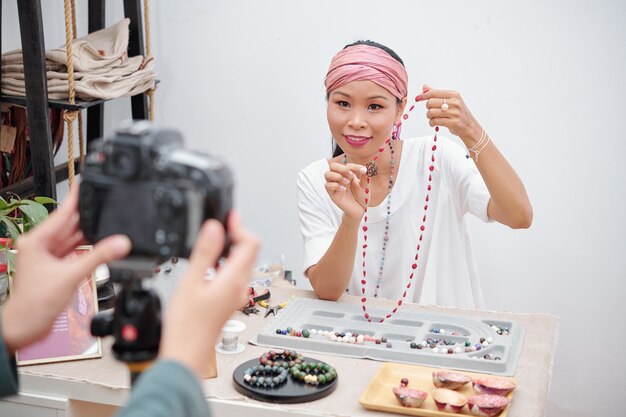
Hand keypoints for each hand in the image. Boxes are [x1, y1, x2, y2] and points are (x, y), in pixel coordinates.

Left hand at [1, 185, 131, 353]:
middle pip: (69, 226)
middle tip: (105, 206)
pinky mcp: (54, 268)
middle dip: (87, 218)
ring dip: (88, 236)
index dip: (75, 199)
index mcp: (37, 241)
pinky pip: (74, 253)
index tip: (85, 185)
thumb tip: (120, 243)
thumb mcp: (71, 275)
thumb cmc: (34, 303)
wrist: (25, 327)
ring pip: (72, 240)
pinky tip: (98, 246)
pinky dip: (86, 250)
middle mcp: (40, 246)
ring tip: (107, 225)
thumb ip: (99, 257)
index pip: (62, 214)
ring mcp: (47, 257)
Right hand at [159, 211, 258, 377]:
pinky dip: (226, 262)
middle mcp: (240, 287)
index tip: (228, 215)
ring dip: (232, 248)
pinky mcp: (229, 301)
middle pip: (250, 251)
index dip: (241, 225)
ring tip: (213, 239)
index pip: (251, 243)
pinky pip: (235, 274)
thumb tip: (215, 228)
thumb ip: (204, 253)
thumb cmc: (186, 326)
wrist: (186, 354)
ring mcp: (236, 295)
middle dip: (237, 234)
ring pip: (243, 263)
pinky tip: (209, 263)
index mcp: (234, 280)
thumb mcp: (190, 282)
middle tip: (220, 224)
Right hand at [324, 162, 367, 220]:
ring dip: (337, 176)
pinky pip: (327, 185)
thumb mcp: (365, 186)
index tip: (363, 171)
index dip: (355, 166)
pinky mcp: (332, 194)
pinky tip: (344, 189)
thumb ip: (365, 177)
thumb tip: (365, 169)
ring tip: (347, 182)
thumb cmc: (361, 197)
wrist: (359, 210)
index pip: (347, 165)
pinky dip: (335, 185)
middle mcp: (339, 178)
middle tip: (351, 175)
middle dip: (342, 168)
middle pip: (333, 166)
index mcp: (347, 174)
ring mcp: (334, 185)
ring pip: (327, 174)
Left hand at [421, 84, 482, 146]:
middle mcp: (455, 102)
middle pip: (431, 102)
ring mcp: (455, 113)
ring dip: (429, 116)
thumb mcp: (450, 100)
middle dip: (428, 108)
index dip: (423, 95)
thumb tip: (424, 86)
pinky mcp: (453, 123)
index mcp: (454, 94)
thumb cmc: (457, 112)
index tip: (417, 98)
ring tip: (432, 118)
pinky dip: (431, 123)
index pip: (434, 93)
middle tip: (431, 111)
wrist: (469, 126)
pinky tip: (433, 123)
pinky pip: (435, 121)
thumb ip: (436, 93)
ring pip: (431, 112)